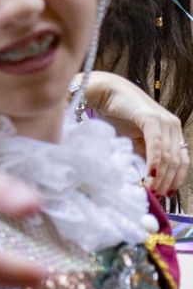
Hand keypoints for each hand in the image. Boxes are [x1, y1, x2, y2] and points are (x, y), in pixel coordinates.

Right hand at [85, 72, 189, 197]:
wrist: (105, 93)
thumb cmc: (116, 116)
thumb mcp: (133, 141)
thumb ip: (143, 155)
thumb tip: (148, 179)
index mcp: (172, 131)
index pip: (182, 161)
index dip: (175, 180)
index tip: (164, 195)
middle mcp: (173, 126)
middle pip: (178, 162)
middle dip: (168, 182)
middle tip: (156, 195)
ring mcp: (165, 121)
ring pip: (169, 156)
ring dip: (161, 176)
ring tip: (150, 188)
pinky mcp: (151, 119)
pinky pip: (157, 146)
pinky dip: (154, 163)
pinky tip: (148, 174)